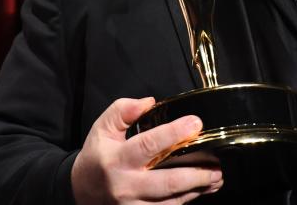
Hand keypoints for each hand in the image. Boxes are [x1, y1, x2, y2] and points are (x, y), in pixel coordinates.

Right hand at [71, 97, 222, 203]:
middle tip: (216, 165)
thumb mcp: (103, 128)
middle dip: (195, 174)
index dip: (174, 133)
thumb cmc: (97, 156)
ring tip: (216, 178)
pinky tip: (202, 190)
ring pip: (170, 201)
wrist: (80, 191)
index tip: (196, 124)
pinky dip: (186, 200)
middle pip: (166, 182)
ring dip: (196, 190)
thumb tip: (150, 102)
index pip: (148, 145)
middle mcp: (126, 185)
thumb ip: (124, 110)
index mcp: (117, 159)